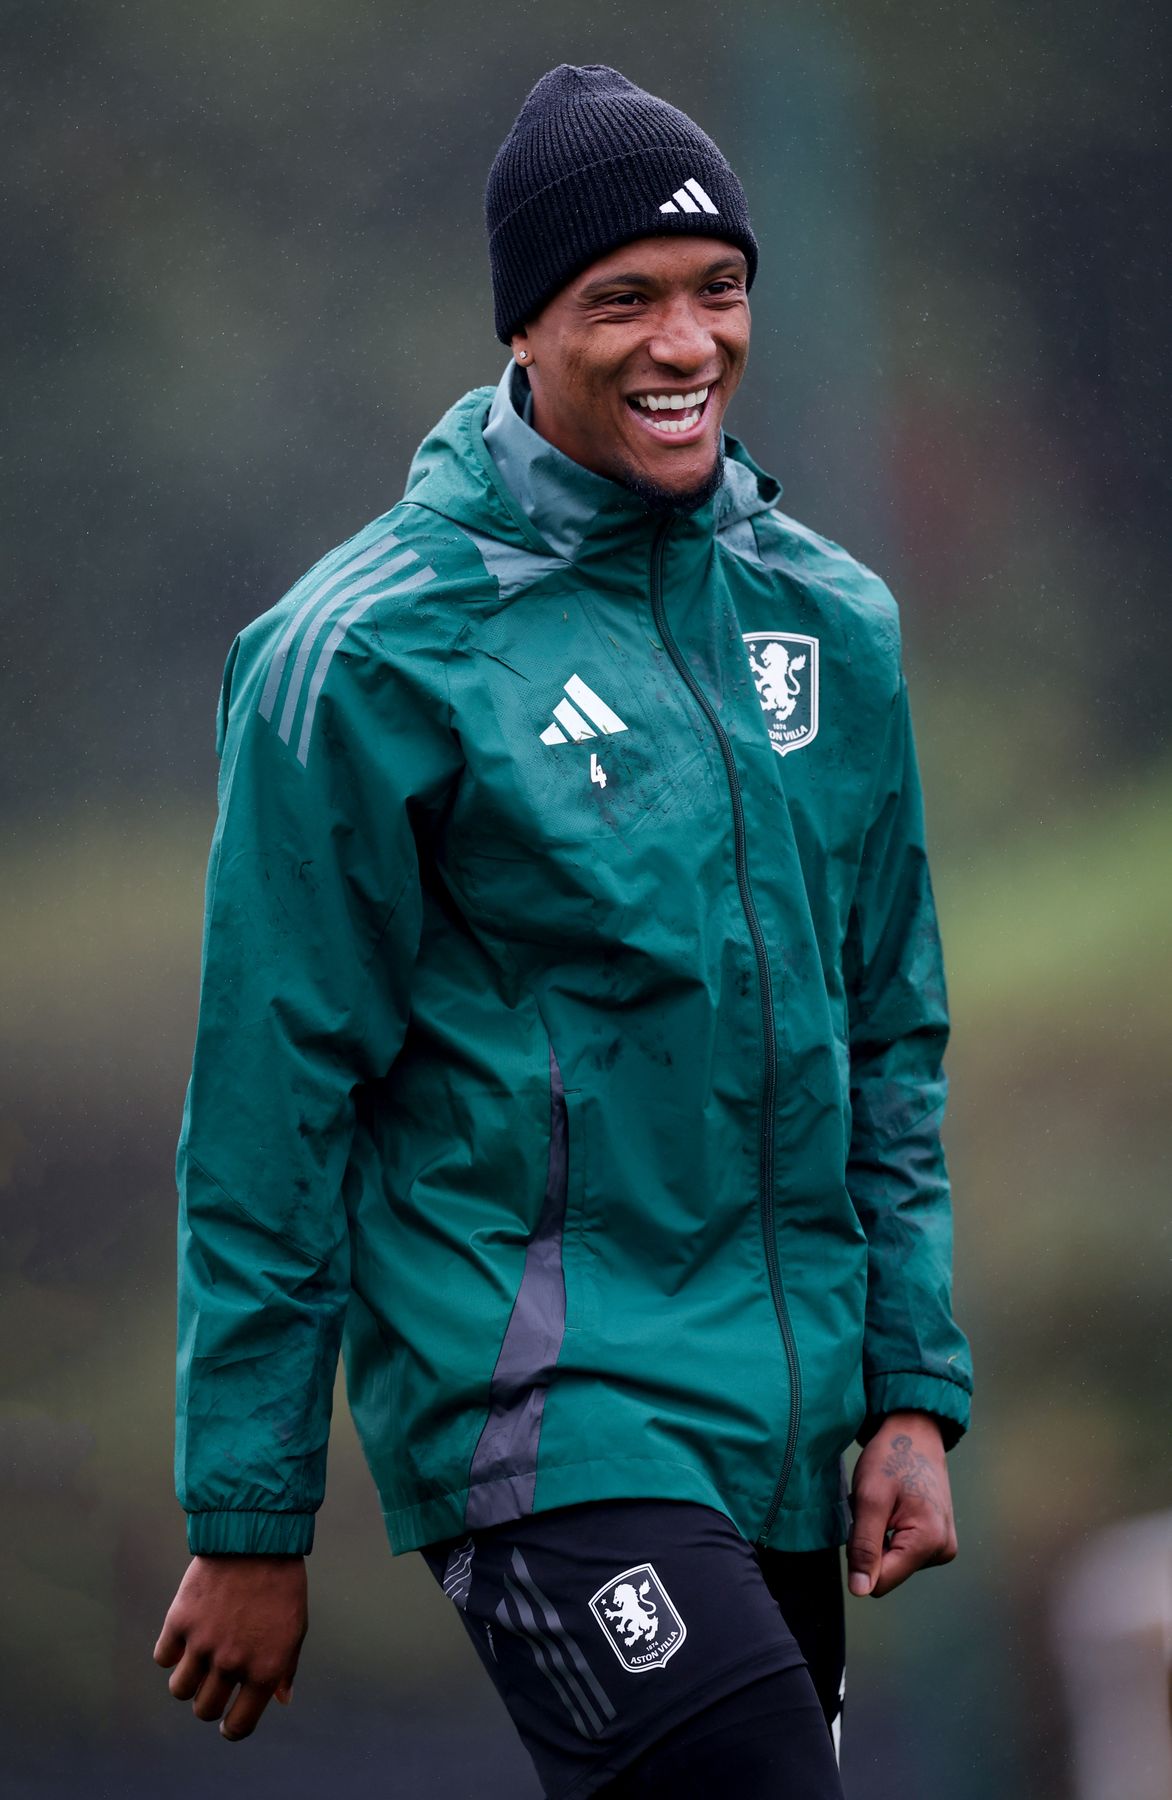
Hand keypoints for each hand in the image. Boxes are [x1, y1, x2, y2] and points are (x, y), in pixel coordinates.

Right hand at [153, 1554, 307, 1739]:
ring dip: (187, 1680)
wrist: (256, 1538)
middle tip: (213, 1684)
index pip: (238, 1725)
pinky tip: (184, 1637)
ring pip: (179, 1689)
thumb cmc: (281, 1585)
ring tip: (197, 1661)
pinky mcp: (179, 1621)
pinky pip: (163, 1657)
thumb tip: (281, 1700)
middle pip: (204, 1710)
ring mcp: (203, 1644)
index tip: (228, 1723)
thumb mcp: (294, 1629)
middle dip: (208, 1702)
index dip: (232, 1728)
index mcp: (264, 1670)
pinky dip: (171, 1652)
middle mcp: (231, 1663)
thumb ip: (285, 1669)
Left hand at [846, 1411, 957, 1598]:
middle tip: (873, 1509)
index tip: (863, 1522)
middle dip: (872, 1544)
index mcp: (929, 1542)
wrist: (915, 1432)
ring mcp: (944, 1545)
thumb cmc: (891, 1457)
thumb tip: (861, 1591)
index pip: (882, 1581)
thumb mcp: (869, 1499)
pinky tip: (893, 1508)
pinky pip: (903, 1551)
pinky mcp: (939, 1539)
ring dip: (880, 1536)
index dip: (861, 1557)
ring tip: (884, 1505)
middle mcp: (943, 1550)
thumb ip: (864, 1547)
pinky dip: (890, 1532)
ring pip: (893, 1562)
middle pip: (888, 1572)